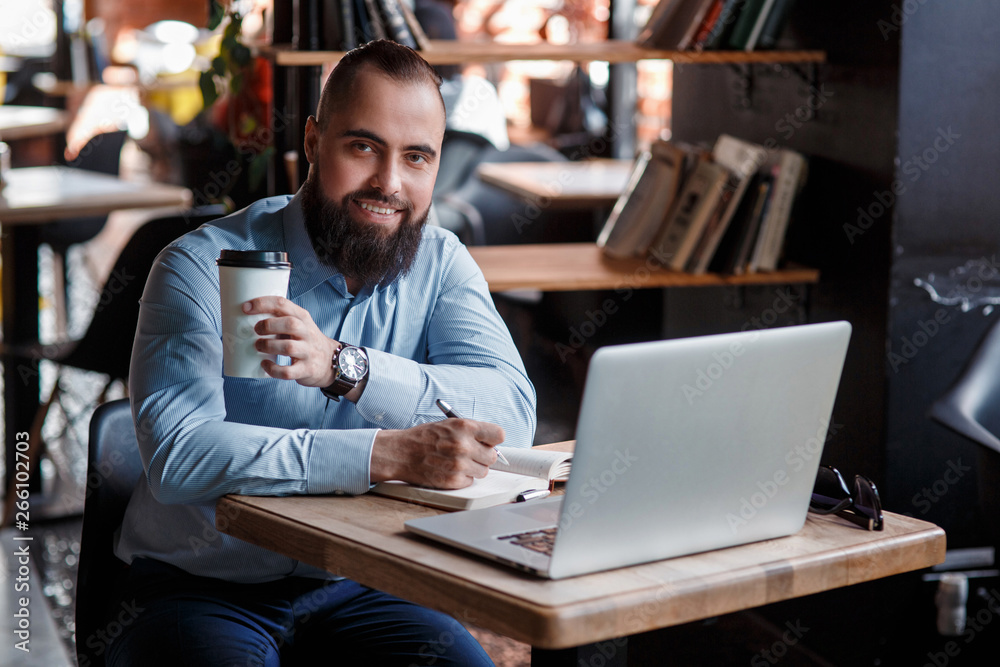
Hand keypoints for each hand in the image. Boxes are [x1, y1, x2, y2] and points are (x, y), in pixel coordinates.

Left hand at [243, 296, 337, 386]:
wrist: (330, 361)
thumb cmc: (305, 340)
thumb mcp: (299, 324)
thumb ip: (280, 318)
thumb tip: (246, 316)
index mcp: (302, 317)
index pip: (283, 304)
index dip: (262, 304)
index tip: (246, 307)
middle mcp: (307, 333)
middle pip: (290, 323)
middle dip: (268, 325)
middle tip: (256, 330)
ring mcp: (308, 352)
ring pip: (289, 347)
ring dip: (269, 346)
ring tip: (259, 346)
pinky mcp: (306, 370)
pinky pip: (288, 371)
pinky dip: (273, 369)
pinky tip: (265, 365)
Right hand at [371, 418, 505, 488]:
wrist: (401, 453)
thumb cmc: (424, 438)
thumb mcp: (449, 424)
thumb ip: (472, 432)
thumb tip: (493, 442)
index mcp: (465, 427)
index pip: (499, 435)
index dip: (493, 439)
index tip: (487, 442)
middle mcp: (464, 445)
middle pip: (492, 456)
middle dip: (482, 456)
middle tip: (468, 454)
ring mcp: (459, 465)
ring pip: (483, 471)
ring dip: (473, 468)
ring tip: (456, 462)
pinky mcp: (453, 481)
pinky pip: (470, 481)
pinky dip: (462, 478)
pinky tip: (449, 470)